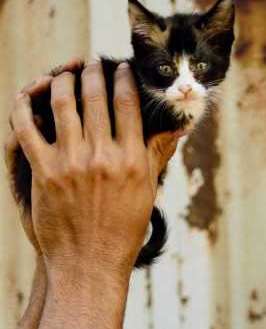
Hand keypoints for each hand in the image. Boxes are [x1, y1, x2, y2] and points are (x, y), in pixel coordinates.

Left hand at [8, 59, 182, 279]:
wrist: (90, 264)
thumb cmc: (123, 230)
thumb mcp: (147, 190)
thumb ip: (156, 152)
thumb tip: (178, 125)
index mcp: (132, 160)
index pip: (127, 103)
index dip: (123, 78)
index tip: (120, 67)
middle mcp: (103, 158)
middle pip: (94, 96)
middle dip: (92, 72)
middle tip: (91, 63)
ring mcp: (71, 163)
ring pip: (61, 103)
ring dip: (61, 81)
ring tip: (63, 75)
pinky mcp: (44, 172)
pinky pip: (27, 127)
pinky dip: (23, 106)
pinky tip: (27, 98)